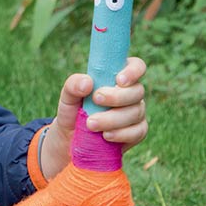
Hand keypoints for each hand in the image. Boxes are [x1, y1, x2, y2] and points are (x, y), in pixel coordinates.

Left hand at [41, 57, 147, 179]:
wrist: (72, 139)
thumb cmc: (73, 111)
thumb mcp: (68, 97)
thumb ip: (73, 85)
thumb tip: (88, 82)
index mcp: (117, 78)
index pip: (136, 66)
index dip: (133, 71)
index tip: (118, 80)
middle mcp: (131, 94)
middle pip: (137, 91)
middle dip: (117, 97)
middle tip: (96, 100)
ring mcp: (136, 113)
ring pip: (136, 112)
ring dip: (113, 118)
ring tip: (91, 124)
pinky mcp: (136, 132)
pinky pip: (138, 132)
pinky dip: (122, 134)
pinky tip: (106, 136)